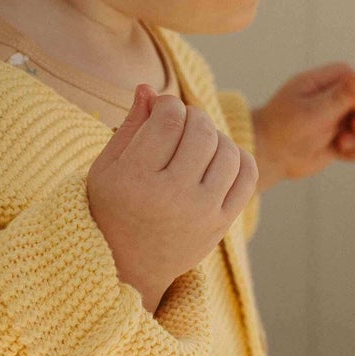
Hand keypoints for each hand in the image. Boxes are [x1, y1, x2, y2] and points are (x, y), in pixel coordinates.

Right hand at [87, 83, 258, 310]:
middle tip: (180, 123)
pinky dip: (237, 158)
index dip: (168, 104)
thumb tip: (149, 88)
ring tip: (196, 142)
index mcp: (136, 179)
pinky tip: (216, 159)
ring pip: (227, 149)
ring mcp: (201, 213)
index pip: (169, 118)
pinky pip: (247, 175)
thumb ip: (130, 125)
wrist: (129, 267)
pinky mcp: (221, 224)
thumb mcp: (107, 167)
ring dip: (214, 135)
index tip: (161, 110)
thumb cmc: (113, 208)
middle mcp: (172, 197)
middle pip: (201, 130)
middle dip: (192, 116)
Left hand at [252, 63, 354, 184]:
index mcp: (328, 80)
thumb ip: (339, 98)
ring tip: (341, 145)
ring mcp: (343, 118)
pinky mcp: (344, 138)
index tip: (354, 113)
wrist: (269, 155)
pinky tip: (340, 154)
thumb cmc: (284, 129)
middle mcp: (339, 96)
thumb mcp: (312, 112)